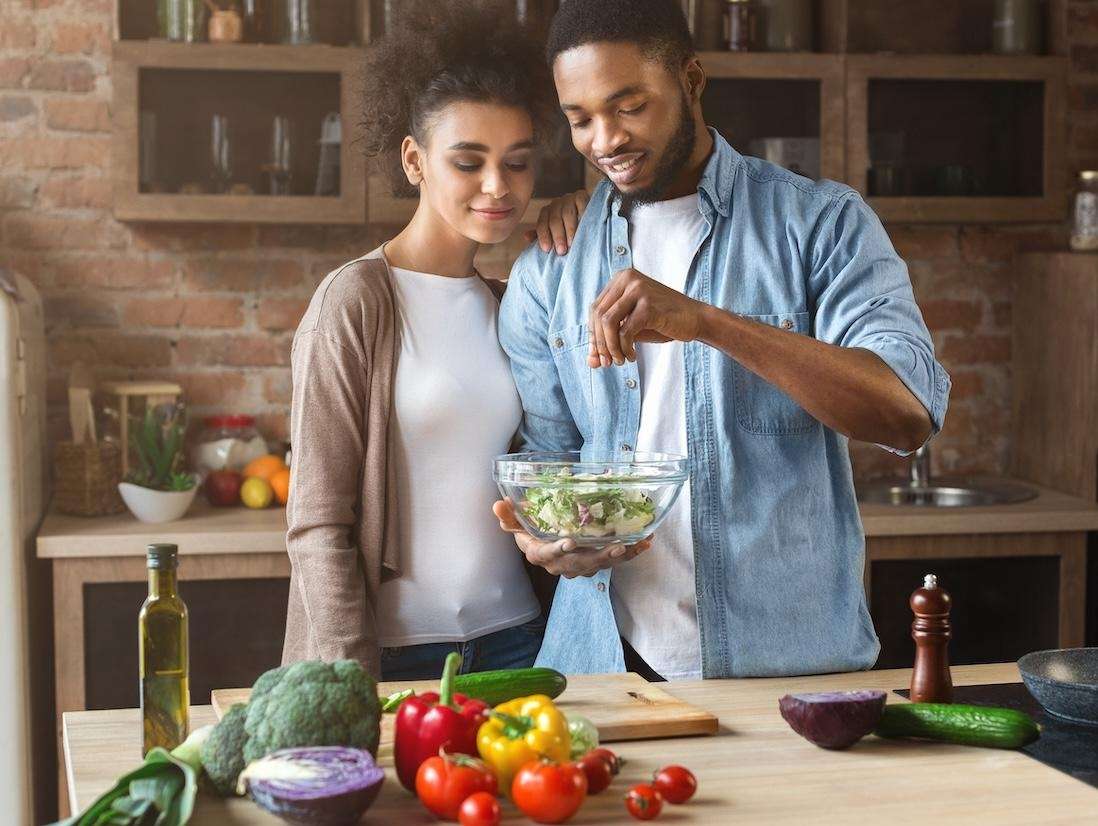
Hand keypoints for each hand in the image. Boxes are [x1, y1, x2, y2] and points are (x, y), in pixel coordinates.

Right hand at [492, 499, 650, 577]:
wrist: (544, 548)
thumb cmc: (531, 533)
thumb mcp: (517, 525)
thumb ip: (509, 517)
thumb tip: (498, 503)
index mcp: (541, 554)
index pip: (548, 555)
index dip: (558, 551)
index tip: (569, 542)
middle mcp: (562, 565)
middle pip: (581, 564)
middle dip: (600, 557)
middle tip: (616, 547)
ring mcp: (580, 566)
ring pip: (601, 564)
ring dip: (619, 556)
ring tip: (635, 545)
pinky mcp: (596, 562)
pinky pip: (614, 559)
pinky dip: (631, 552)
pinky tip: (645, 543)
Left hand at [524, 189, 590, 254]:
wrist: (590, 219)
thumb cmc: (569, 232)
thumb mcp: (555, 235)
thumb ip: (542, 236)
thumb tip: (526, 236)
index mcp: (546, 213)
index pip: (541, 224)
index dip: (543, 236)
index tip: (547, 249)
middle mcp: (556, 204)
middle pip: (554, 219)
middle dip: (557, 236)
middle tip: (561, 251)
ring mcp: (568, 199)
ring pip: (567, 213)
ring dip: (569, 230)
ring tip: (572, 243)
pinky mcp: (581, 196)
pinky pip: (581, 204)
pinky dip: (583, 214)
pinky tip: (584, 227)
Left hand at [589, 268, 705, 367]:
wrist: (695, 319)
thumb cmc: (662, 322)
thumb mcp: (631, 330)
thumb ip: (610, 342)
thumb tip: (590, 362)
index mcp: (621, 279)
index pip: (595, 309)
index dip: (593, 335)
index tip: (599, 356)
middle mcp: (627, 279)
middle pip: (598, 315)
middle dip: (600, 344)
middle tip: (608, 363)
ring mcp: (638, 290)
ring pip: (607, 322)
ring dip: (610, 347)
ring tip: (620, 360)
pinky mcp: (648, 305)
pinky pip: (624, 331)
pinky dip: (625, 348)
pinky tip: (632, 356)